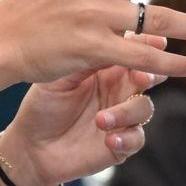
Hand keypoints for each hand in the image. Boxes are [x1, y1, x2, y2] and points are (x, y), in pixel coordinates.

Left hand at [0, 59, 159, 185]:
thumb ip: (87, 61)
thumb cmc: (43, 106)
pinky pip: (136, 139)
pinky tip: (109, 139)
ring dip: (127, 112)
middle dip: (152, 75)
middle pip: (150, 76)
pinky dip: (126, 139)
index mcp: (107, 69)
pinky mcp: (121, 145)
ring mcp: (122, 118)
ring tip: (101, 120)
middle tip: (142, 77)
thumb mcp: (60, 79)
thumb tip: (114, 39)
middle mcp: (119, 90)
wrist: (31, 146)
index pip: (133, 52)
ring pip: (144, 108)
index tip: (153, 44)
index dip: (145, 47)